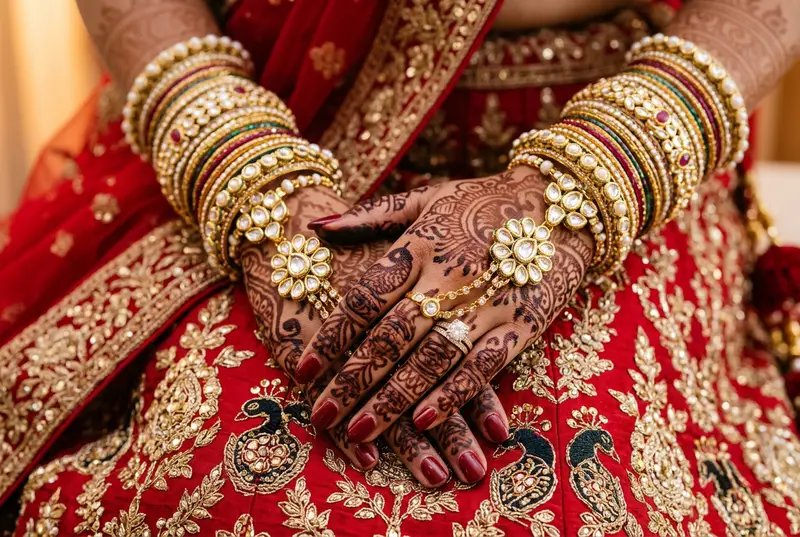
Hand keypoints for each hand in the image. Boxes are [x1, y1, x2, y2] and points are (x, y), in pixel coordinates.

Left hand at [241, 186, 509, 486]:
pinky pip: (481, 367)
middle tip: (320, 415)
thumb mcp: (427, 197)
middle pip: (390, 337)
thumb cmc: (485, 200)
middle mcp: (446, 278)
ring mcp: (485, 304)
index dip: (332, 336)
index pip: (365, 298)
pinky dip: (451, 394)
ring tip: (360, 431)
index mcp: (418, 246)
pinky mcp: (520, 325)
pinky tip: (422, 421)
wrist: (563, 203)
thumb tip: (315, 230)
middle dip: (352, 380)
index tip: (303, 371)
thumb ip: (371, 216)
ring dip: (393, 398)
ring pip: (430, 360)